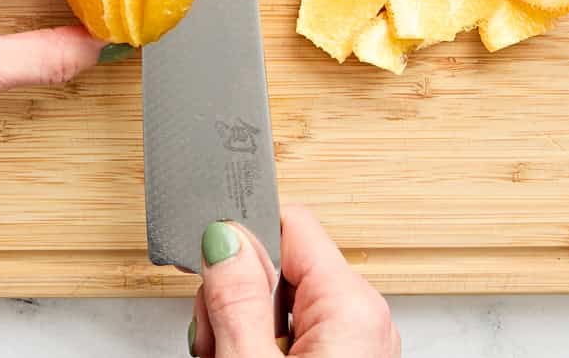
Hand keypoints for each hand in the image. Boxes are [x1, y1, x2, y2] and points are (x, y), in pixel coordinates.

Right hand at [189, 205, 400, 356]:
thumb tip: (225, 237)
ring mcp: (357, 343)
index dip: (241, 236)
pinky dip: (263, 341)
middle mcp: (364, 317)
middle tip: (212, 337)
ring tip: (223, 354)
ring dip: (243, 321)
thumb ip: (237, 298)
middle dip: (235, 292)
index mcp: (351, 305)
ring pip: (282, 299)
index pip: (290, 223)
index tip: (205, 262)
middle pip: (281, 263)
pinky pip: (296, 329)